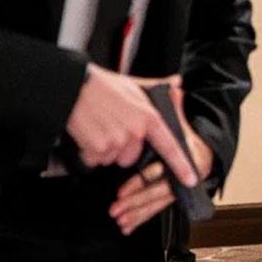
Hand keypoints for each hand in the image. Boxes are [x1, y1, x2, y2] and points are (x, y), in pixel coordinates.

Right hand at [66, 67, 198, 184]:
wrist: (71, 86)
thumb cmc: (101, 85)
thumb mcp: (133, 84)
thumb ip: (157, 87)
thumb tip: (176, 83)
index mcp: (148, 117)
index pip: (169, 146)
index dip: (181, 165)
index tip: (190, 178)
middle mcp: (134, 131)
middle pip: (132, 157)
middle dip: (121, 149)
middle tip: (110, 128)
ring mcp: (116, 141)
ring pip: (113, 159)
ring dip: (104, 150)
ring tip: (98, 127)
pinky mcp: (97, 148)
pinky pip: (95, 159)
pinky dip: (89, 151)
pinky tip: (87, 133)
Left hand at [109, 90, 214, 235]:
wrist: (205, 152)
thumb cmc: (188, 136)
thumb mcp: (181, 119)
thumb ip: (174, 105)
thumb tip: (175, 85)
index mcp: (189, 155)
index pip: (169, 165)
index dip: (154, 173)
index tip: (140, 179)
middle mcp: (186, 175)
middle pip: (161, 189)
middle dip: (138, 198)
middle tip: (118, 203)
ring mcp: (179, 188)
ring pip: (158, 203)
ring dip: (137, 212)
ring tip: (119, 217)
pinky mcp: (170, 198)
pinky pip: (156, 209)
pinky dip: (141, 218)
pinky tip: (128, 225)